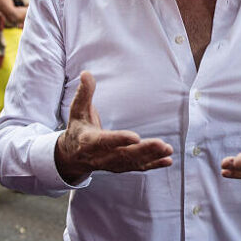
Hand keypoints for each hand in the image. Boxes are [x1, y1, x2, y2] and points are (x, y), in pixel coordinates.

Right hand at [54, 72, 173, 183]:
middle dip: (143, 150)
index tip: (136, 138)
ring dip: (151, 157)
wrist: (73, 155)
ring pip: (132, 162)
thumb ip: (84, 93)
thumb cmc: (78, 128)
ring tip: (167, 150)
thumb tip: (86, 74)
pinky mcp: (120, 167)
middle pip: (123, 155)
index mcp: (89, 141)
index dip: (120, 140)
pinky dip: (153, 164)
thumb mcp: (77, 110)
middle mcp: (100, 156)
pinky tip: (168, 160)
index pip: (105, 141)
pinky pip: (138, 167)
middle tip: (160, 144)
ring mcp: (111, 164)